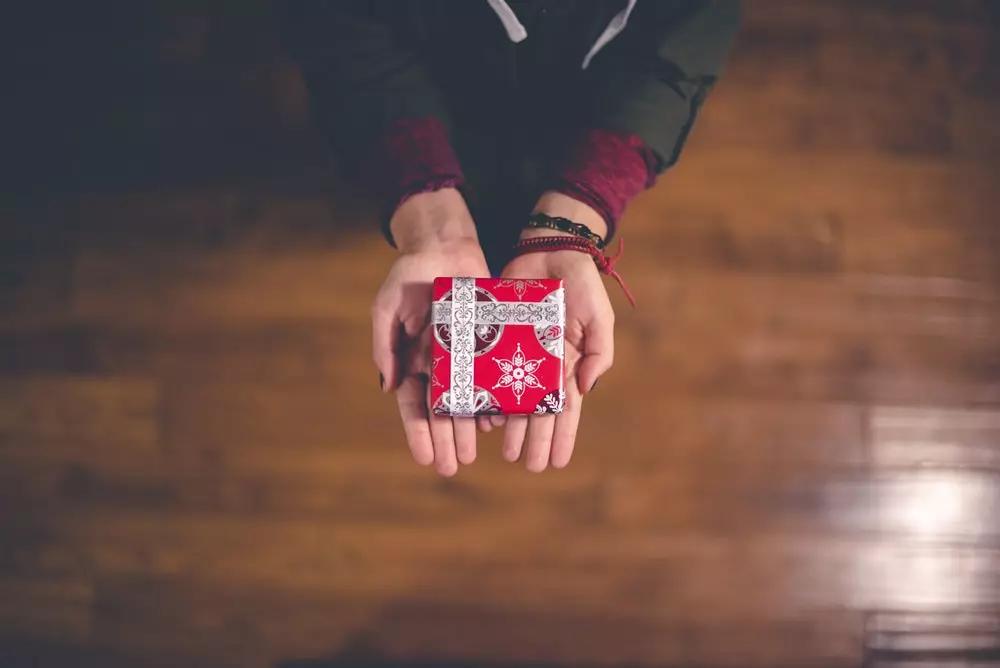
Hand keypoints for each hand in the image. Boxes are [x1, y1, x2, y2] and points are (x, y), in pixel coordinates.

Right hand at [372, 189, 488, 476]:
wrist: (445, 246)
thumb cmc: (411, 274)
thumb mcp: (388, 305)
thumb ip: (385, 344)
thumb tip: (388, 386)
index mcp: (412, 360)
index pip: (414, 405)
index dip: (418, 432)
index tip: (425, 458)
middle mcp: (439, 364)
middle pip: (441, 411)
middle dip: (445, 440)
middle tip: (452, 467)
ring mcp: (465, 356)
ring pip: (467, 401)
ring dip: (468, 429)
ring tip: (472, 454)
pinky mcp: (488, 344)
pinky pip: (492, 377)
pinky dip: (494, 400)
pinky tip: (498, 421)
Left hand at [491, 193, 614, 470]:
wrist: (548, 250)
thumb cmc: (580, 284)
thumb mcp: (598, 317)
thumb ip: (598, 352)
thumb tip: (586, 388)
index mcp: (568, 364)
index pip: (566, 409)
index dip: (563, 436)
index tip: (558, 462)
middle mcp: (542, 365)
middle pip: (538, 411)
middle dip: (535, 440)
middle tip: (528, 465)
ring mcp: (518, 354)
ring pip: (513, 398)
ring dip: (511, 426)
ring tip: (505, 451)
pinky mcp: (495, 339)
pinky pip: (489, 372)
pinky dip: (487, 395)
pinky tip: (483, 417)